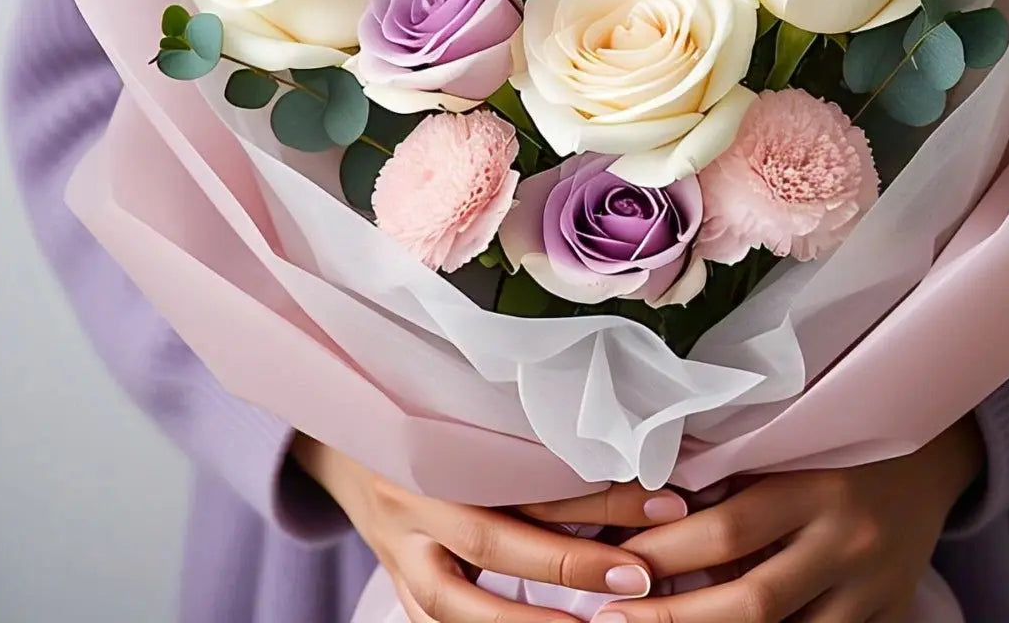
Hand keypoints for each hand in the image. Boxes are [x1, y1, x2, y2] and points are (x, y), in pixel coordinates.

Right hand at [291, 436, 684, 621]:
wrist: (343, 437)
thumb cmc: (424, 413)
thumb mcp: (469, 407)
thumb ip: (529, 430)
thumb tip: (625, 441)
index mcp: (439, 442)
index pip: (526, 472)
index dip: (595, 491)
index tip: (665, 501)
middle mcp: (413, 502)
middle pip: (495, 538)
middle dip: (571, 562)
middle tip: (640, 574)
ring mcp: (398, 555)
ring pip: (458, 603)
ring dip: (529, 622)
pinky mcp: (396, 590)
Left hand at [562, 419, 983, 622]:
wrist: (931, 458)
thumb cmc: (837, 441)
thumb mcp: (788, 444)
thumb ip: (731, 475)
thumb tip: (645, 510)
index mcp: (816, 486)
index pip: (728, 530)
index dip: (662, 552)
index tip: (608, 565)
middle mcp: (847, 543)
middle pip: (750, 600)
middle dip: (672, 617)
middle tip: (609, 621)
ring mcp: (872, 593)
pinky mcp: (889, 619)